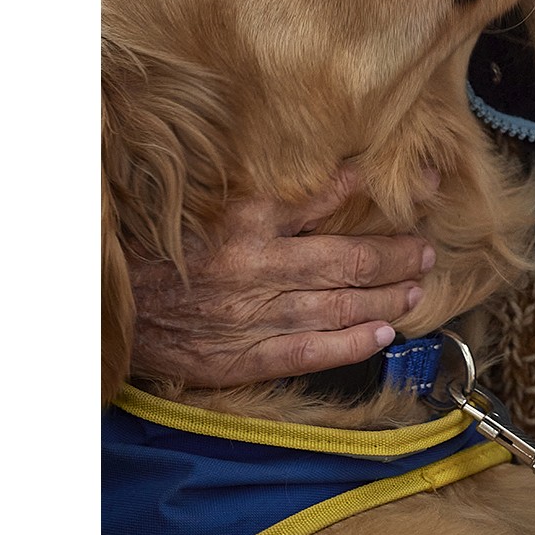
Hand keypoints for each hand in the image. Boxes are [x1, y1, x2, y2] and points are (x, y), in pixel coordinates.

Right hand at [129, 173, 433, 388]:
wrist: (108, 305)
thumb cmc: (153, 251)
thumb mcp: (204, 207)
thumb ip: (259, 196)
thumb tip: (324, 178)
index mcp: (244, 220)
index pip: (325, 199)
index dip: (375, 193)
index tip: (417, 186)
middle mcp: (255, 265)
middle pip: (346, 259)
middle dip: (394, 257)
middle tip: (426, 253)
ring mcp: (251, 314)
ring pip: (336, 306)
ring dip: (384, 298)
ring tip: (414, 292)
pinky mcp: (240, 356)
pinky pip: (308, 351)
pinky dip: (349, 344)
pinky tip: (380, 335)